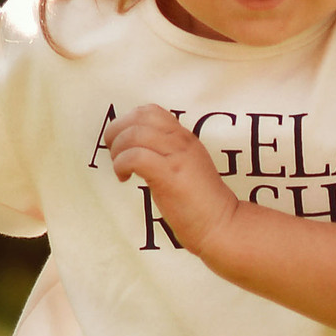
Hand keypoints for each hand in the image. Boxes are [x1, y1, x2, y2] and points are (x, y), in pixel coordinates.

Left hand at [106, 104, 239, 255]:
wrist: (221, 225)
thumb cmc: (199, 204)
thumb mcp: (185, 168)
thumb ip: (167, 154)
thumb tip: (137, 150)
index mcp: (184, 138)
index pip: (151, 111)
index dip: (129, 121)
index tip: (123, 143)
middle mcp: (181, 142)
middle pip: (140, 117)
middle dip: (117, 131)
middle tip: (114, 153)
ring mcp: (177, 157)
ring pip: (135, 134)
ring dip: (118, 149)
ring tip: (120, 168)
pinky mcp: (170, 176)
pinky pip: (136, 157)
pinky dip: (122, 164)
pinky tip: (124, 178)